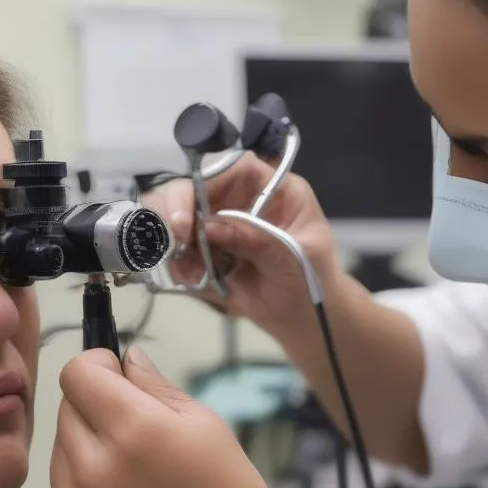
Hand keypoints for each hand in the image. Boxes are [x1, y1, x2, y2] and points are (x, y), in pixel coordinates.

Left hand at [50, 346, 290, 487]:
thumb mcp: (205, 423)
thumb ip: (155, 385)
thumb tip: (124, 358)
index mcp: (132, 430)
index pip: (77, 372)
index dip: (99, 364)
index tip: (123, 376)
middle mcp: (93, 466)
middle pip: (66, 405)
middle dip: (96, 401)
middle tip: (138, 423)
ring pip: (60, 443)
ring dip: (86, 438)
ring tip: (133, 461)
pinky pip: (63, 481)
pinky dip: (84, 475)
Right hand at [144, 154, 342, 336]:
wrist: (301, 318)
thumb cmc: (313, 281)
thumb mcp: (294, 257)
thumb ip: (258, 239)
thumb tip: (208, 227)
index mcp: (272, 189)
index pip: (232, 168)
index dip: (204, 183)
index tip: (189, 217)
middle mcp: (240, 200)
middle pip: (193, 187)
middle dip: (176, 213)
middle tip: (180, 246)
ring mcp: (218, 225)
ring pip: (175, 217)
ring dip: (175, 246)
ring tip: (194, 274)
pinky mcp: (204, 251)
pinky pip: (177, 250)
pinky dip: (178, 266)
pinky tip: (196, 281)